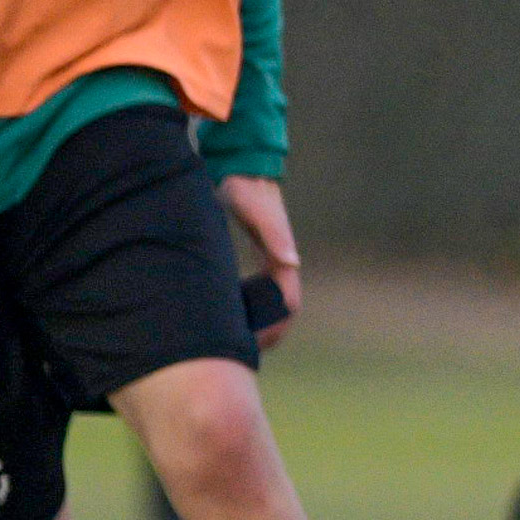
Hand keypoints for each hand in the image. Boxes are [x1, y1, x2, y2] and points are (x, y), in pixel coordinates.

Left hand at [218, 175, 301, 346]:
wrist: (242, 165)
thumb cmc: (246, 187)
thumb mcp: (257, 209)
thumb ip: (274, 234)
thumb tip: (291, 264)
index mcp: (282, 257)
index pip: (288, 303)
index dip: (275, 326)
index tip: (256, 345)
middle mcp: (281, 261)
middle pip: (282, 308)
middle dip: (268, 333)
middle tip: (243, 354)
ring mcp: (271, 258)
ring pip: (271, 301)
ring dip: (260, 323)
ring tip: (236, 342)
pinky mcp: (260, 254)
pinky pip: (260, 289)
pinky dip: (249, 306)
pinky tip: (228, 314)